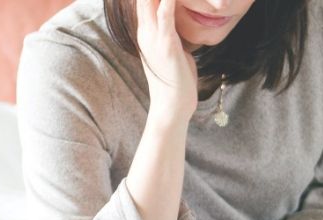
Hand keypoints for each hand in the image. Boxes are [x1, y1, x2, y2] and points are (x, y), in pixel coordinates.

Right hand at [136, 0, 198, 123]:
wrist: (173, 107)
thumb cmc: (177, 79)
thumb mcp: (173, 48)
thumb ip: (171, 30)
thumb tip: (176, 19)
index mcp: (146, 31)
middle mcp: (145, 31)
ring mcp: (153, 38)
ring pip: (152, 0)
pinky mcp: (166, 45)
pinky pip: (166, 15)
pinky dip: (169, 0)